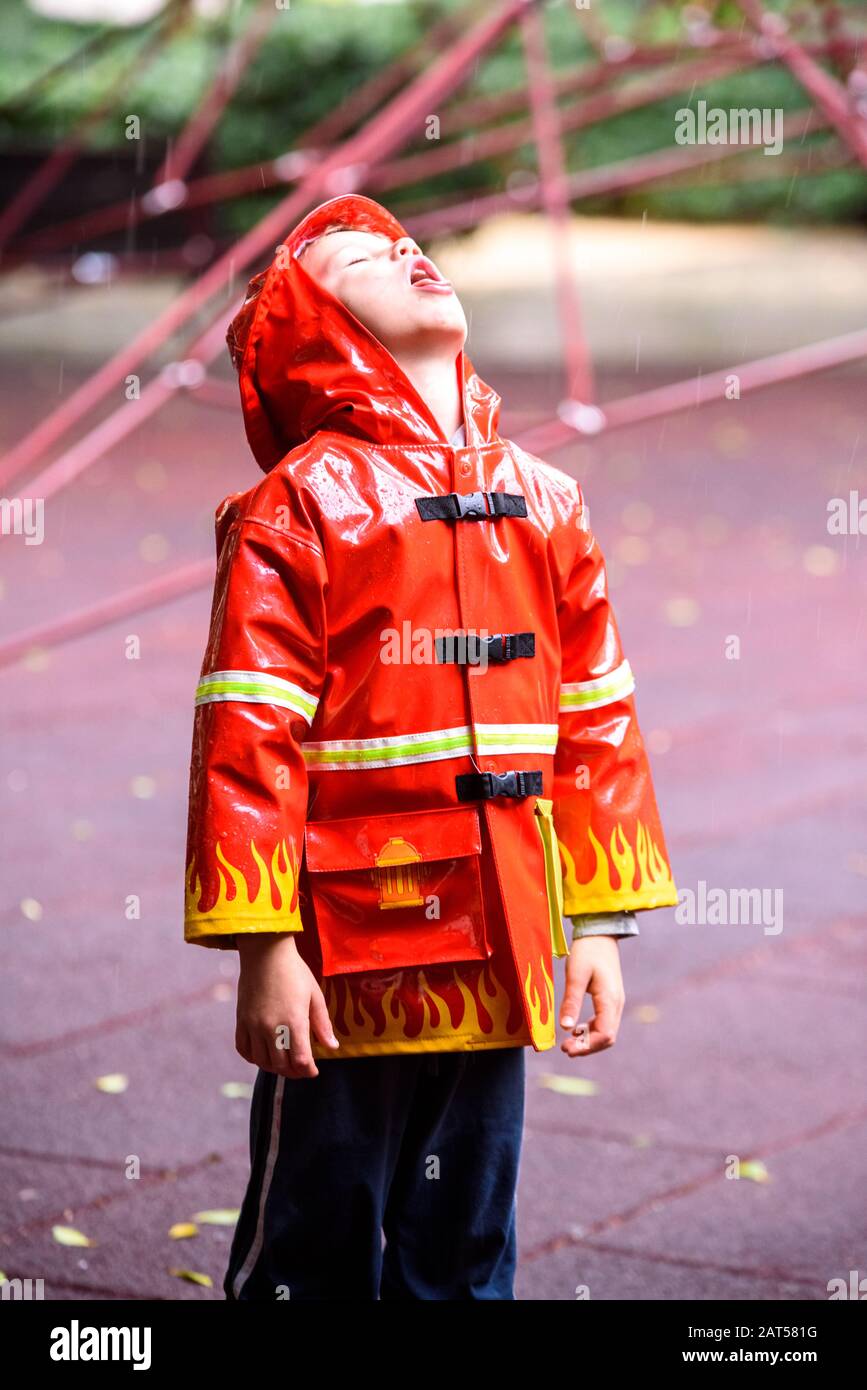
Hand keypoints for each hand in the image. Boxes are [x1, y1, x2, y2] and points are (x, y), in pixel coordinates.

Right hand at [235, 933, 339, 1078]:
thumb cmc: (294, 971)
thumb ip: (322, 1024)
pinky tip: (263, 1054)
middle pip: (281, 1065)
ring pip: (262, 1061)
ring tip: (284, 1063)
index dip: (308, 1071)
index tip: (313, 1071)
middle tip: (301, 1069)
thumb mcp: (314, 995)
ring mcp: (254, 1025)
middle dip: (294, 1072)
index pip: (301, 1060)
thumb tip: (332, 1047)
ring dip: (274, 1067)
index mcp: (294, 1021)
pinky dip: (253, 1057)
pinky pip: (243, 1049)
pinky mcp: (241, 1021)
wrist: (265, 953)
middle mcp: (272, 1027)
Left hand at [559, 935, 624, 1058]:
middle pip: (607, 1037)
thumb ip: (571, 1001)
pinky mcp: (610, 999)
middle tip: (565, 1049)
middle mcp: (616, 1004)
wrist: (600, 933)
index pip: (605, 1034)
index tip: (567, 1048)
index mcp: (610, 1000)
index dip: (587, 1046)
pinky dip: (591, 1030)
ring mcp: (615, 1002)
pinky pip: (604, 1022)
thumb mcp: (575, 975)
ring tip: (568, 1042)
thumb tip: (565, 1027)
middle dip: (587, 1047)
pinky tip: (576, 1029)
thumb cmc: (587, 951)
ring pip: (606, 1032)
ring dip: (589, 1040)